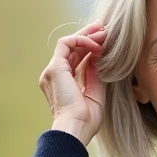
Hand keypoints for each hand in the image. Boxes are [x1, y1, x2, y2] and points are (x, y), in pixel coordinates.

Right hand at [38, 22, 107, 145]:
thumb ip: (95, 74)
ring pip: (68, 43)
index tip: (104, 41)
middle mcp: (55, 76)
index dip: (89, 48)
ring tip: (104, 34)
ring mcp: (52, 71)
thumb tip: (99, 57)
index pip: (75, 59)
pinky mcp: (55, 68)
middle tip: (103, 28)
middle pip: (71, 49)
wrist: (75, 128)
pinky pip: (66, 44)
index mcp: (63, 84)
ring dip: (87, 36)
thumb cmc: (86, 120)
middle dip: (88, 36)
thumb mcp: (95, 93)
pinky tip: (96, 45)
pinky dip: (82, 41)